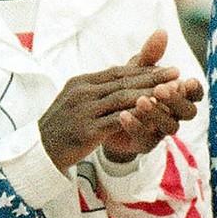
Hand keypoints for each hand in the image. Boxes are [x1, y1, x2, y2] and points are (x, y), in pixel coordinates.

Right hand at [38, 35, 184, 170]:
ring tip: (170, 92)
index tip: (167, 67)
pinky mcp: (86, 131)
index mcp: (80, 83)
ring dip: (149, 94)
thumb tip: (124, 80)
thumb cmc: (63, 126)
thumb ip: (100, 89)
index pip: (117, 72)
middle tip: (177, 73)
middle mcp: (82, 93)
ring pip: (122, 99)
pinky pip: (116, 121)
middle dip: (152, 77)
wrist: (40, 150)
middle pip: (122, 82)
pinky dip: (136, 116)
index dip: (144, 69)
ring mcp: (83, 111)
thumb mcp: (78, 101)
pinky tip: (153, 116)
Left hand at [97, 31, 203, 161]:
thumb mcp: (136, 70)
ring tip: (140, 100)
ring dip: (156, 112)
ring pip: (169, 126)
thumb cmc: (126, 89)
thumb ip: (149, 55)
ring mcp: (160, 131)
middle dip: (176, 100)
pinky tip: (122, 115)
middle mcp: (173, 115)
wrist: (102, 116)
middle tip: (161, 88)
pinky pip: (145, 138)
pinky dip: (135, 125)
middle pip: (188, 112)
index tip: (187, 80)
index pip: (195, 94)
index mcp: (177, 96)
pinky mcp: (144, 143)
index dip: (194, 89)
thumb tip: (161, 31)